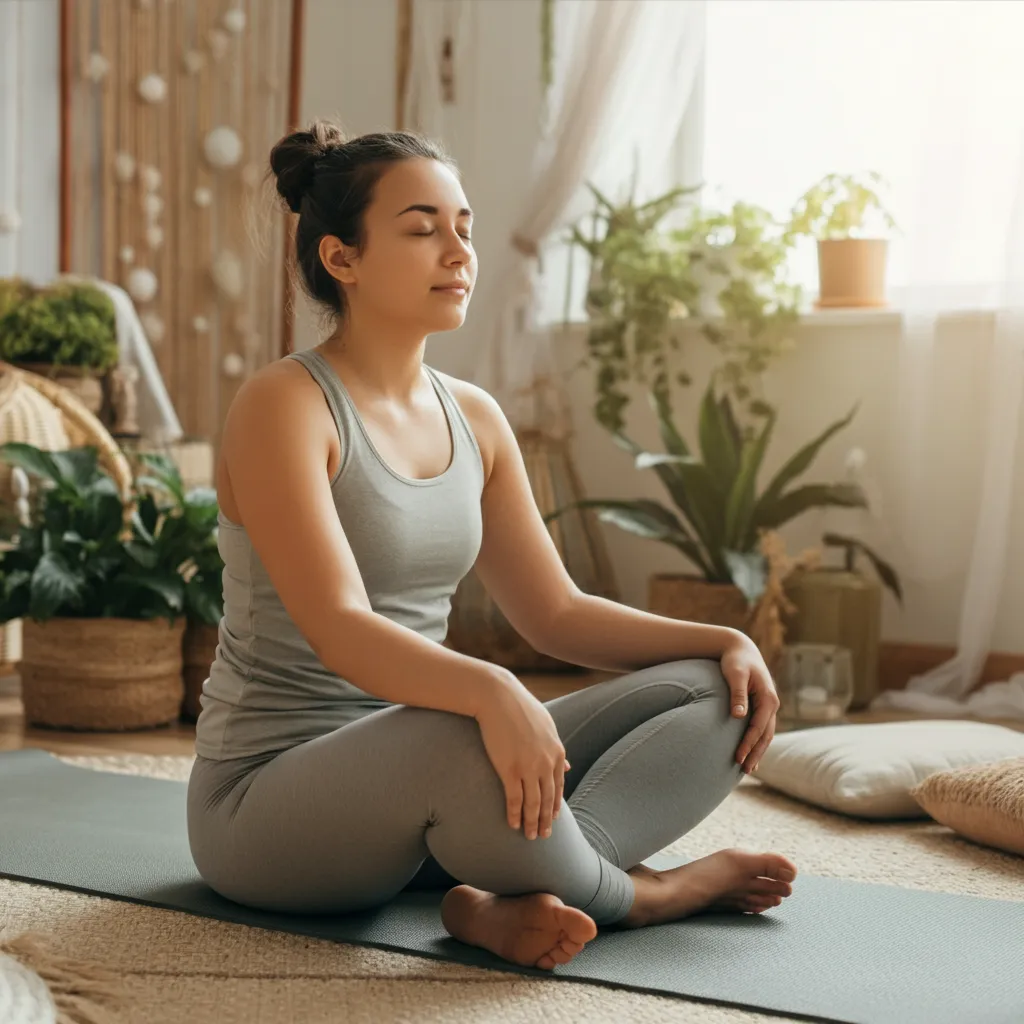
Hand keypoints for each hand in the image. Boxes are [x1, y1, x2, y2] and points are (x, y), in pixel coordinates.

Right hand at [474, 672, 570, 840]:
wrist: (498, 697)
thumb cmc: (520, 708)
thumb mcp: (547, 726)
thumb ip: (556, 749)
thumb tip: (567, 767)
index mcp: (556, 751)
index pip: (558, 786)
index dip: (554, 805)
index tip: (551, 818)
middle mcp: (546, 762)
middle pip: (548, 798)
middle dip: (545, 819)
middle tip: (544, 836)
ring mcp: (528, 767)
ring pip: (533, 803)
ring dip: (531, 822)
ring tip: (530, 836)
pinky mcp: (509, 768)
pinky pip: (514, 798)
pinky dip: (514, 814)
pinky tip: (512, 824)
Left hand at [721, 635, 779, 774]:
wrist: (741, 648)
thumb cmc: (736, 660)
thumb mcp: (735, 674)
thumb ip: (737, 694)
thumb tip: (738, 716)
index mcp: (768, 698)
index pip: (758, 727)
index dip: (748, 744)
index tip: (738, 757)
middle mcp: (772, 704)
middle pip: (765, 735)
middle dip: (755, 753)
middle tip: (744, 770)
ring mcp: (768, 707)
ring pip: (766, 734)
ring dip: (758, 751)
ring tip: (748, 768)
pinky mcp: (762, 707)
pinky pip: (761, 728)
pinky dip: (757, 742)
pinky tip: (750, 754)